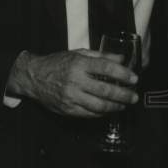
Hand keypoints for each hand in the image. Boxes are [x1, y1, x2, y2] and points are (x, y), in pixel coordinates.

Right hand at [8, 50, 138, 117]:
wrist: (33, 77)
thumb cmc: (57, 63)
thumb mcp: (78, 53)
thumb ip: (101, 56)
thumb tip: (121, 59)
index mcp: (79, 64)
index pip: (106, 68)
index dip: (123, 74)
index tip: (134, 78)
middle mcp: (75, 81)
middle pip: (105, 90)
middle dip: (123, 94)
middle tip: (134, 96)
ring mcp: (70, 97)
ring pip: (98, 105)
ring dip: (115, 106)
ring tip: (125, 104)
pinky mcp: (67, 109)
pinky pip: (88, 114)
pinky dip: (102, 113)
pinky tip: (109, 109)